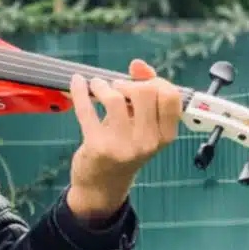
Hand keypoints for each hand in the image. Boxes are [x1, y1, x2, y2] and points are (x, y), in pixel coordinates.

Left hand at [67, 59, 183, 218]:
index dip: (155, 81)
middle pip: (145, 92)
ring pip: (115, 98)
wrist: (103, 184)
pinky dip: (80, 92)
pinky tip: (77, 82)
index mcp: (164, 135)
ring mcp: (123, 146)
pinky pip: (87, 110)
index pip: (170, 96)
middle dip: (128, 83)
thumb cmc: (124, 146)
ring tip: (97, 86)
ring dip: (102, 85)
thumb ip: (144, 94)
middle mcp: (147, 142)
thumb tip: (138, 64)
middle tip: (116, 88)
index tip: (140, 82)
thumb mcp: (141, 125)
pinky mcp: (97, 146)